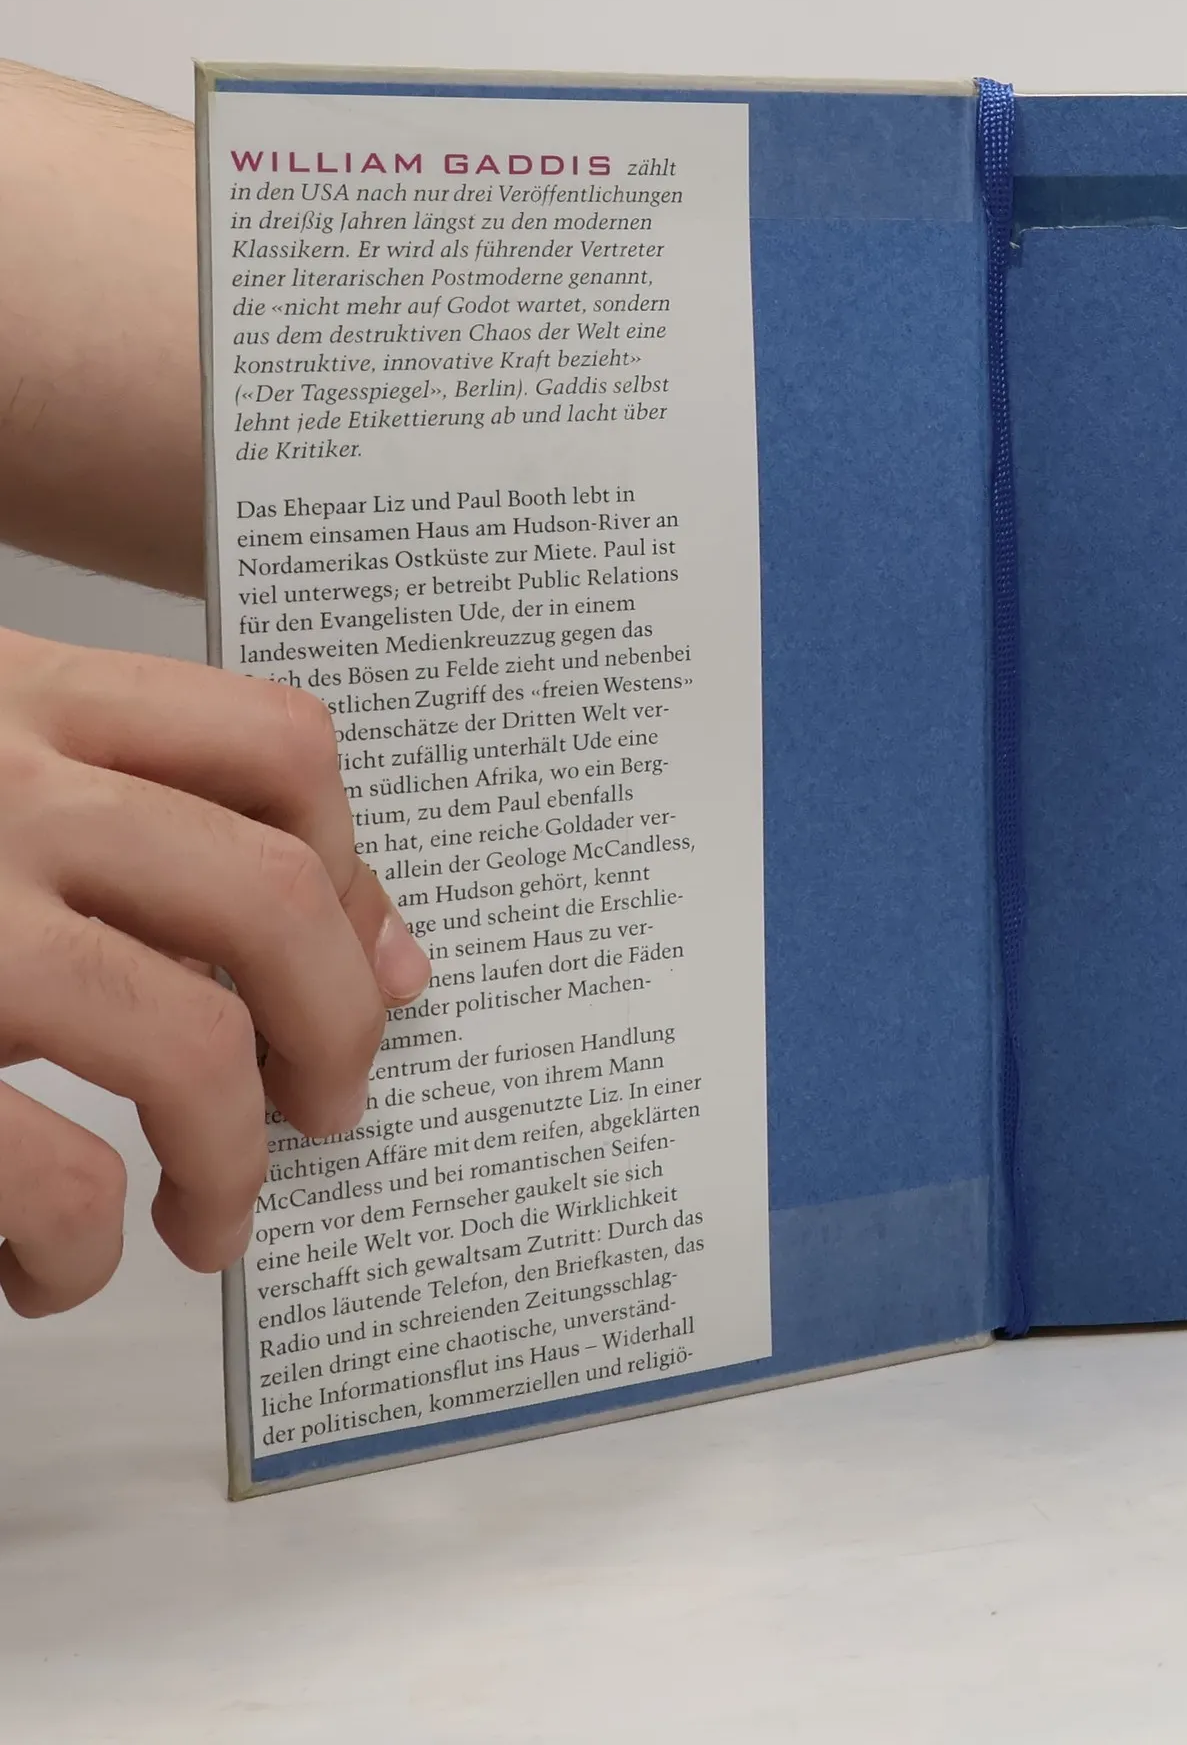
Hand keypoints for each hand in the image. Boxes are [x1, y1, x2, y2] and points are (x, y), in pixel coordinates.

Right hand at [0, 631, 430, 1315]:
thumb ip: (141, 820)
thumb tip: (376, 947)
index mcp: (16, 700)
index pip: (276, 749)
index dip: (358, 873)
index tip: (377, 972)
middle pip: (268, 897)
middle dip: (337, 1030)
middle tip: (330, 1110)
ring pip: (183, 1039)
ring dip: (232, 1158)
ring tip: (214, 1215)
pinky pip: (49, 1171)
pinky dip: (80, 1245)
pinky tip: (52, 1260)